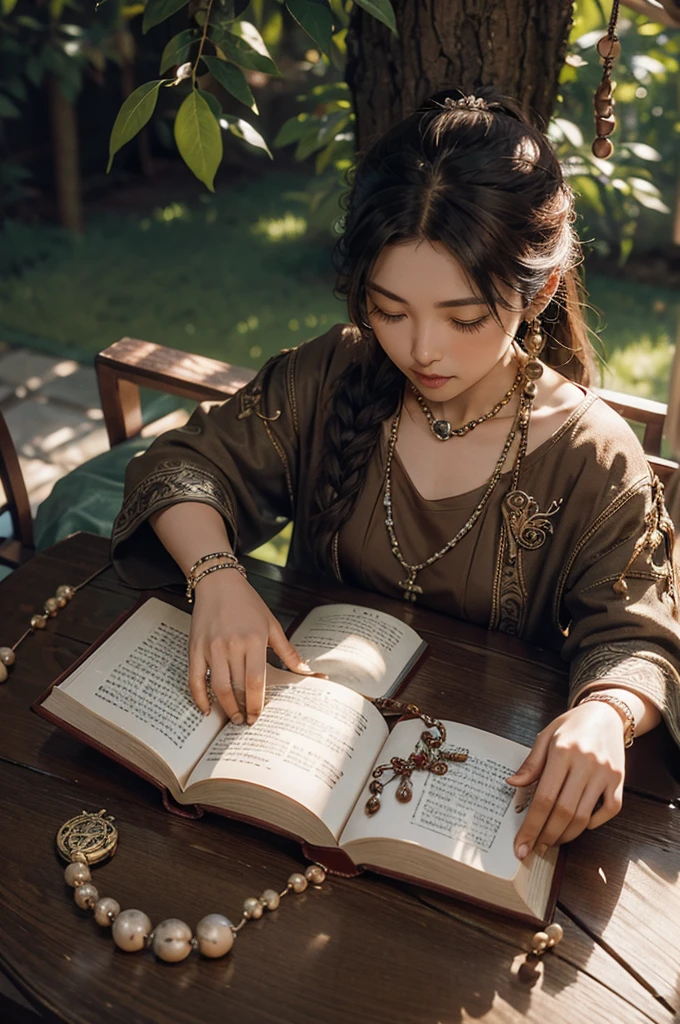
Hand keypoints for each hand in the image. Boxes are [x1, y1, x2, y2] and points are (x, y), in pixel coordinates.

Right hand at [188, 570, 311, 723]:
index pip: (256, 681)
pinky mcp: (195, 647)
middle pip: (236, 687)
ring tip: (233, 717)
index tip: (258, 716)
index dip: (257, 703)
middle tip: (247, 721)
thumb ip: (287, 650)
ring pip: (217, 686)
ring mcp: (211, 647)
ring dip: (225, 707)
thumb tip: (305, 671)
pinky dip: (199, 696)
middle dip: (243, 709)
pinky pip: (195, 678)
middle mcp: (231, 645)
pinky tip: (206, 708)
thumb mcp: (271, 624)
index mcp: (253, 640)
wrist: (218, 583)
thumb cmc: (248, 603)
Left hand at [507, 701, 626, 858]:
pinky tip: (580, 826)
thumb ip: (531, 763)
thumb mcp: (546, 736)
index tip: (521, 845)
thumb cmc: (571, 725)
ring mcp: (605, 773)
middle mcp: (585, 763)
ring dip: (567, 835)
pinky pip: (610, 810)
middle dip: (546, 836)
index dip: (531, 826)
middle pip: (563, 812)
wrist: (605, 713)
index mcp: (562, 752)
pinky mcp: (619, 780)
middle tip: (535, 849)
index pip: (544, 798)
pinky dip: (594, 823)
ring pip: (585, 816)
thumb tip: (512, 784)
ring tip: (552, 841)